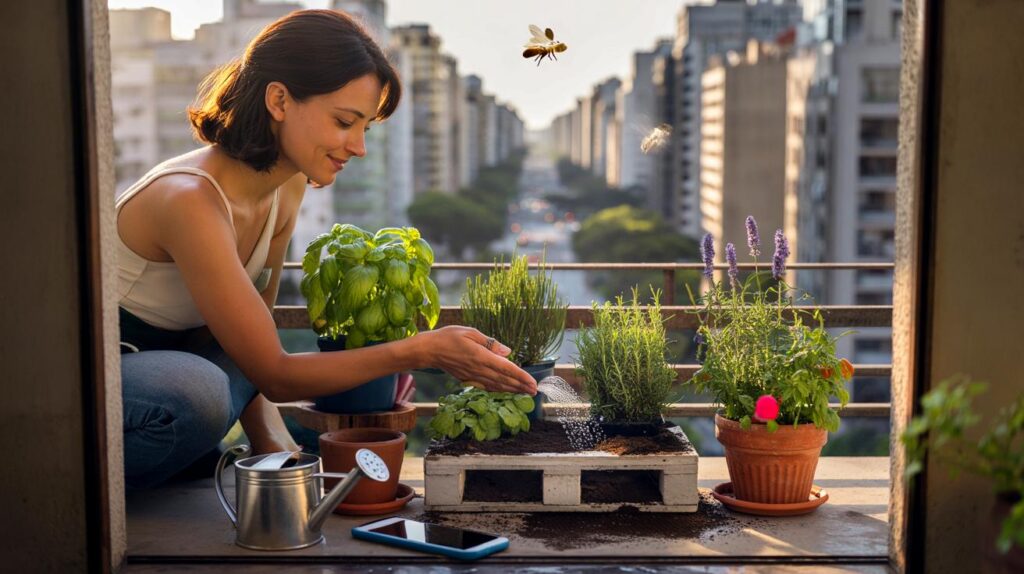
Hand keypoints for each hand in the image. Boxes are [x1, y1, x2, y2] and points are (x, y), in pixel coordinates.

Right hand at [419, 326, 536, 394]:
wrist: (429, 350)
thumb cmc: (449, 337)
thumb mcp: (470, 332)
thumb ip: (490, 343)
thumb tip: (508, 352)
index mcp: (481, 356)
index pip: (506, 369)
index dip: (521, 377)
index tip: (533, 382)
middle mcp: (478, 369)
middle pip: (504, 380)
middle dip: (521, 386)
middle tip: (535, 390)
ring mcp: (473, 376)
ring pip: (496, 386)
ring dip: (512, 390)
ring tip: (524, 392)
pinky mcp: (467, 379)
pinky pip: (486, 387)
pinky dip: (498, 390)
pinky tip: (505, 391)